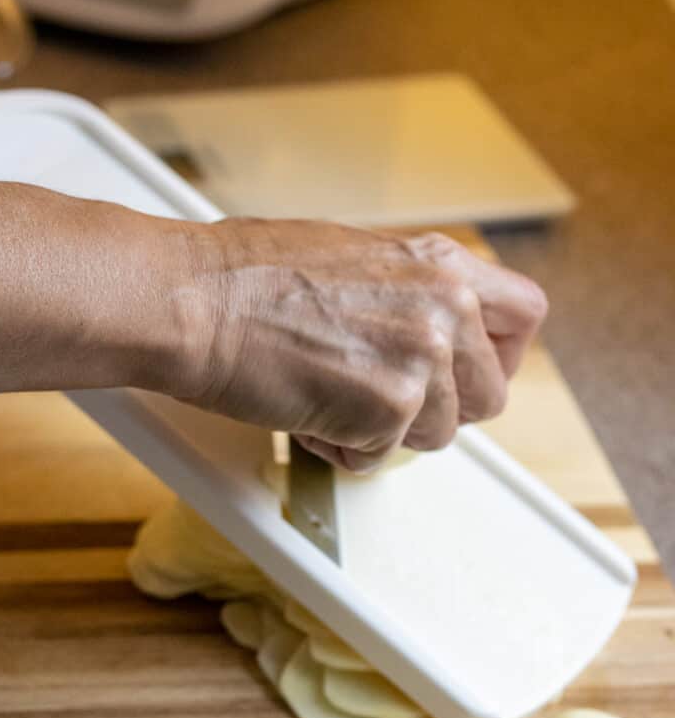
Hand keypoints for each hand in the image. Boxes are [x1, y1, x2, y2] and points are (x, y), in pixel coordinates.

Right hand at [177, 221, 546, 472]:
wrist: (194, 299)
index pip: (525, 315)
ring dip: (383, 431)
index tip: (472, 372)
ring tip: (327, 393)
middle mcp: (445, 305)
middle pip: (489, 396)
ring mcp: (422, 357)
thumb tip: (423, 330)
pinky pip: (379, 459)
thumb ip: (406, 294)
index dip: (500, 355)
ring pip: (436, 436)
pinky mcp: (389, 407)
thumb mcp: (351, 258)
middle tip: (382, 397)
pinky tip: (304, 409)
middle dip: (436, 409)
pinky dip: (339, 448)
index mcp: (439, 263)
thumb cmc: (245, 275)